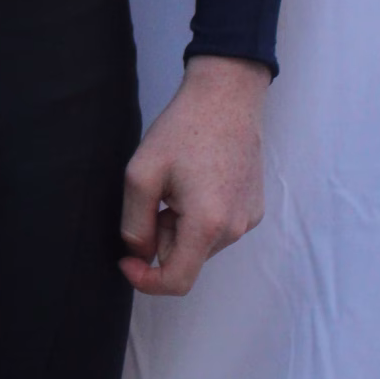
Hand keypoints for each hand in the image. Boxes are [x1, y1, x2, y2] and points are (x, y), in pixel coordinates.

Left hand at [120, 55, 268, 297]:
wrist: (226, 96)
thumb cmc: (183, 129)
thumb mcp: (142, 174)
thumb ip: (134, 224)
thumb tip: (139, 253)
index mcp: (208, 225)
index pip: (176, 281)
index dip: (144, 280)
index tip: (126, 259)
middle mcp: (235, 229)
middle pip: (186, 259)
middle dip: (163, 237)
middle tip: (157, 195)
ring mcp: (248, 219)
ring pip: (200, 244)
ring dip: (181, 225)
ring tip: (180, 183)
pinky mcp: (253, 208)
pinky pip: (217, 228)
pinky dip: (200, 215)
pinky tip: (198, 180)